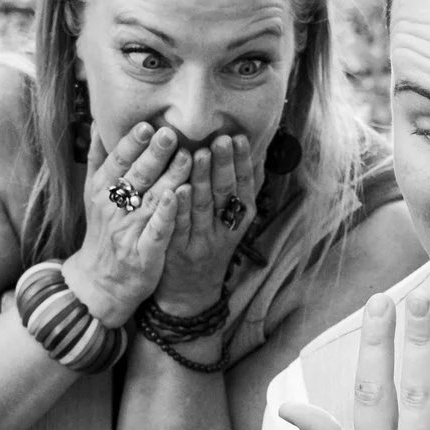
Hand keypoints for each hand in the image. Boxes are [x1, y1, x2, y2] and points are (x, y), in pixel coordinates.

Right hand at [66, 124, 194, 326]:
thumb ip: (97, 159)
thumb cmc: (104, 230)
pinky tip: (177, 199)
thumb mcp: (93, 194)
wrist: (101, 281)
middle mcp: (114, 207)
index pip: (118, 161)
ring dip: (169, 178)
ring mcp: (129, 231)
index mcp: (102, 189)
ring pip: (150, 200)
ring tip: (189, 157)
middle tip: (171, 132)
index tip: (147, 124)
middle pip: (136, 176)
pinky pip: (156, 232)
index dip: (132, 143)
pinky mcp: (144, 253)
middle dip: (153, 154)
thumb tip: (97, 123)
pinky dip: (166, 215)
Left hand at [151, 135, 263, 317]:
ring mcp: (201, 241)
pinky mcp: (178, 250)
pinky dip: (179, 208)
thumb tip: (252, 156)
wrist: (190, 292)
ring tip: (200, 153)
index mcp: (239, 219)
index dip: (242, 162)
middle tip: (221, 139)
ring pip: (203, 208)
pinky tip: (177, 188)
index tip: (239, 137)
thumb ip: (237, 191)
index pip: (244, 186)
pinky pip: (179, 226)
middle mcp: (224, 230)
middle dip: (224, 165)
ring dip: (202, 180)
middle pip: (225, 194)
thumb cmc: (209, 245)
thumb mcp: (230, 221)